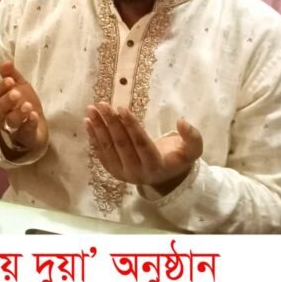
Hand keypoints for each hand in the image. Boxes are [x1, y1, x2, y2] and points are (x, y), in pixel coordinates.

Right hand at [0, 61, 47, 155]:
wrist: (37, 125)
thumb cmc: (23, 103)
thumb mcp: (19, 86)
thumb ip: (11, 75)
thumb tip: (4, 61)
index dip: (1, 88)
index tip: (10, 80)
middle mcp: (2, 115)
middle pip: (0, 109)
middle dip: (7, 101)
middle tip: (16, 93)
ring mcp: (13, 127)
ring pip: (11, 122)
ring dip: (18, 114)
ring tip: (28, 106)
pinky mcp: (25, 136)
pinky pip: (25, 131)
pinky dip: (29, 124)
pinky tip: (34, 116)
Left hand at [85, 102, 202, 193]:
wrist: (163, 177)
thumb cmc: (176, 158)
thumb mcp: (191, 151)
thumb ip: (192, 137)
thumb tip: (182, 121)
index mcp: (156, 167)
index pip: (141, 144)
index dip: (131, 126)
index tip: (121, 108)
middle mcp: (136, 172)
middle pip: (121, 144)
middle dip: (111, 122)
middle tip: (103, 104)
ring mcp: (121, 172)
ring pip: (108, 147)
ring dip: (98, 127)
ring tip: (92, 109)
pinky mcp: (111, 170)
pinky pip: (100, 151)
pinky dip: (93, 136)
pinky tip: (88, 121)